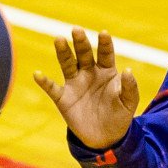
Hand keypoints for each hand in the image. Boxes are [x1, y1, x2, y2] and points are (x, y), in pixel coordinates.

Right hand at [33, 28, 139, 149]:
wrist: (105, 138)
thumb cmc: (119, 116)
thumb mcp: (129, 103)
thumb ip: (130, 88)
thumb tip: (128, 71)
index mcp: (107, 71)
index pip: (106, 54)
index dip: (105, 44)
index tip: (104, 33)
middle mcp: (89, 73)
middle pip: (84, 54)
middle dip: (80, 42)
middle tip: (77, 30)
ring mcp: (75, 84)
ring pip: (67, 63)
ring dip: (62, 52)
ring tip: (59, 39)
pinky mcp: (63, 98)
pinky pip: (52, 88)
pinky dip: (44, 82)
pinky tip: (38, 74)